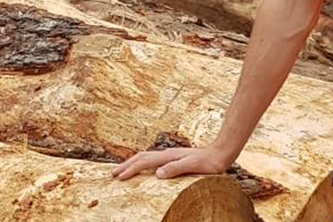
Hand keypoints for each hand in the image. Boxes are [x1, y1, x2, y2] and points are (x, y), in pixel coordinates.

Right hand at [111, 146, 231, 180]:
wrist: (220, 154)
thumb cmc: (208, 163)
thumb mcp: (192, 166)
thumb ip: (175, 168)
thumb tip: (157, 173)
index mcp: (168, 156)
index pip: (144, 162)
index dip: (130, 169)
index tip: (118, 177)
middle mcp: (166, 154)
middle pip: (141, 158)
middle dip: (126, 165)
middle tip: (112, 174)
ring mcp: (170, 156)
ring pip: (145, 158)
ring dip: (132, 164)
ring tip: (122, 171)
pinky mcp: (174, 159)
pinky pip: (152, 161)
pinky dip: (142, 164)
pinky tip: (143, 169)